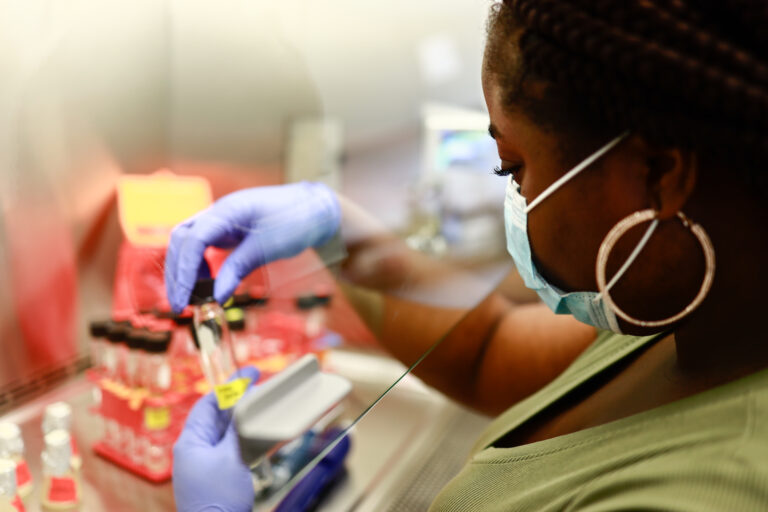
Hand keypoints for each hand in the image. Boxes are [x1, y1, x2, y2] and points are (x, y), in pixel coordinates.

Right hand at [165, 182, 340, 311]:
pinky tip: (207, 282)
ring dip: (185, 269)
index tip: (182, 300)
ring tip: (191, 297)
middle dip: (177, 273)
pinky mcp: (228, 229)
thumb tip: (217, 296)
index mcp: (226, 211)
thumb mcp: (268, 247)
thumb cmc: (296, 220)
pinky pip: (203, 246)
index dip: (183, 272)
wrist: (316, 209)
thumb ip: (238, 268)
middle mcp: (218, 212)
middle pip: (181, 240)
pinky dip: (199, 265)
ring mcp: (222, 220)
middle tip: (179, 304)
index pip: (191, 240)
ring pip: (188, 243)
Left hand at [173, 366, 259, 511]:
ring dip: (245, 419)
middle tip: (262, 386)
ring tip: (265, 406)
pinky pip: (232, 448)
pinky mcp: (218, 476)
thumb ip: (238, 429)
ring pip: (227, 432)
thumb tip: (245, 404)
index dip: (230, 386)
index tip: (249, 374)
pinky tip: (261, 434)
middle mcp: (195, 450)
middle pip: (218, 416)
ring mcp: (206, 464)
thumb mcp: (231, 458)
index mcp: (190, 441)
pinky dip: (246, 438)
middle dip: (240, 400)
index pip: (209, 403)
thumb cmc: (217, 501)